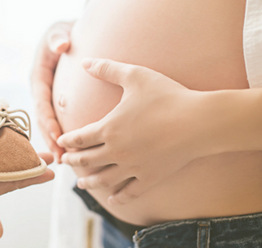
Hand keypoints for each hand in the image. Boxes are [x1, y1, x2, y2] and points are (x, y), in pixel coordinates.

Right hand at [31, 21, 73, 162]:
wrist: (71, 35)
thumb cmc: (63, 32)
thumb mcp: (57, 31)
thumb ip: (56, 37)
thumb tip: (61, 44)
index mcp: (38, 78)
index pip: (42, 103)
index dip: (48, 121)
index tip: (59, 137)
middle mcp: (42, 92)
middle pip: (44, 120)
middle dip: (52, 140)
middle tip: (63, 158)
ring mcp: (50, 99)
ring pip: (51, 125)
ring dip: (59, 144)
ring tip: (69, 163)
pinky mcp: (59, 103)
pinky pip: (60, 121)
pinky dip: (67, 137)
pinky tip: (78, 151)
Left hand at [57, 58, 208, 204]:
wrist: (199, 122)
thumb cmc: (167, 96)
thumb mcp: (135, 76)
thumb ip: (107, 69)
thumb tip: (85, 61)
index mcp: (109, 128)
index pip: (80, 138)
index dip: (68, 140)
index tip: (61, 142)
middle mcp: (117, 151)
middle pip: (87, 160)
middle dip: (73, 161)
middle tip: (65, 162)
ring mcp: (133, 167)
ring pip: (104, 179)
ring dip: (89, 182)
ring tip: (81, 184)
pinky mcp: (150, 177)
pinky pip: (130, 192)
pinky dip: (119, 198)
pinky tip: (112, 199)